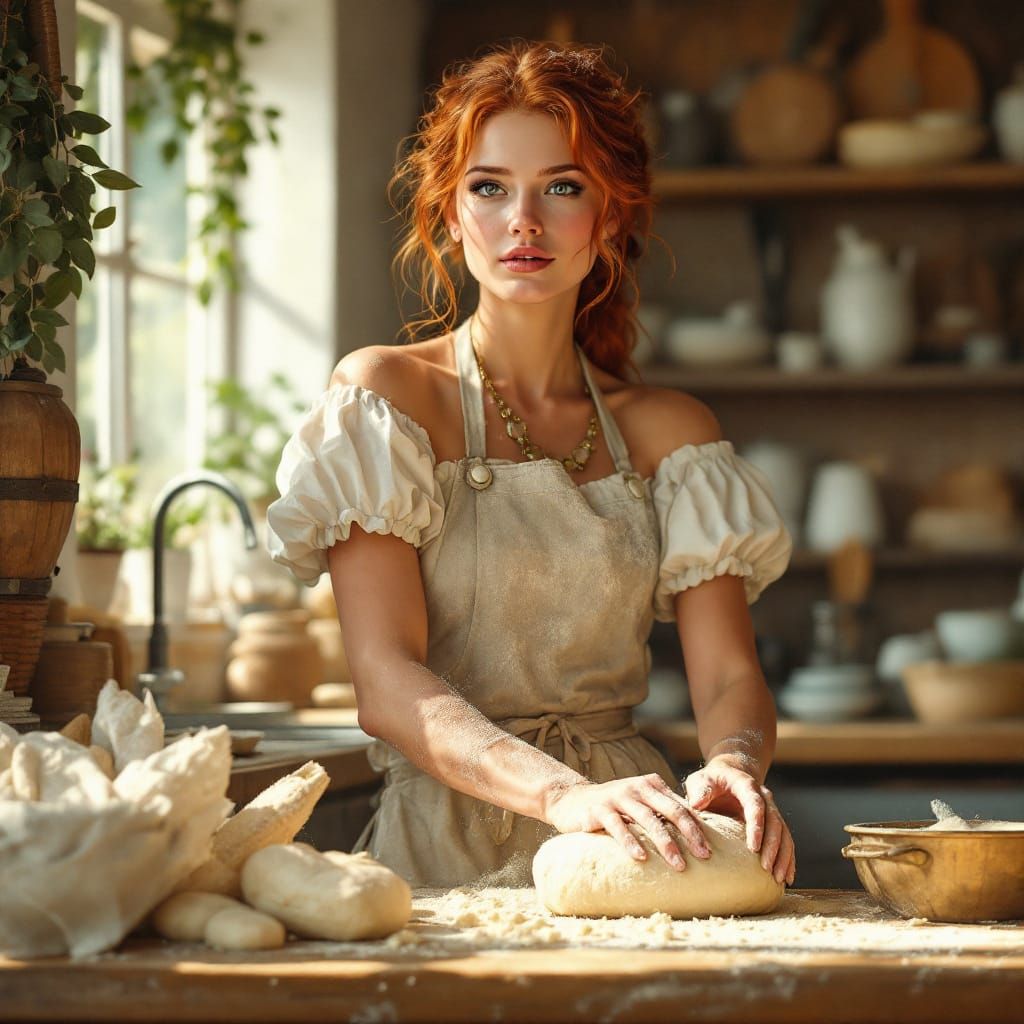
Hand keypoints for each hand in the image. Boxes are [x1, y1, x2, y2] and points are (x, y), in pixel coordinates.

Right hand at [542, 774, 710, 870]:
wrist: (572, 799)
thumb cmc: (613, 807)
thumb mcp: (639, 803)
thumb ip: (661, 811)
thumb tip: (695, 836)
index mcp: (652, 784)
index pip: (681, 806)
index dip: (698, 828)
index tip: (711, 850)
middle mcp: (637, 787)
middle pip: (671, 810)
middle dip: (690, 835)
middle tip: (704, 857)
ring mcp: (618, 796)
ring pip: (648, 819)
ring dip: (665, 843)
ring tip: (679, 865)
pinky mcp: (598, 809)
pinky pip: (617, 826)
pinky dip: (630, 842)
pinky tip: (640, 858)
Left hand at [684, 758, 795, 885]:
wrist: (728, 775)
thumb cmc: (710, 781)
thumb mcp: (701, 781)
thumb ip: (699, 790)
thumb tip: (696, 804)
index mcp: (746, 785)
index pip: (756, 805)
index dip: (757, 826)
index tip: (754, 847)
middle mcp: (764, 797)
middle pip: (774, 822)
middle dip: (772, 846)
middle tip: (766, 869)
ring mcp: (771, 810)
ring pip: (784, 833)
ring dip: (783, 856)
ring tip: (779, 878)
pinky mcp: (773, 822)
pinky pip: (786, 840)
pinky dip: (788, 858)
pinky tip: (787, 877)